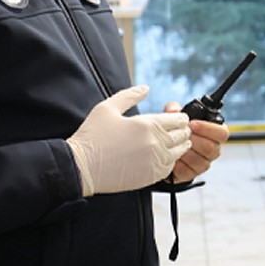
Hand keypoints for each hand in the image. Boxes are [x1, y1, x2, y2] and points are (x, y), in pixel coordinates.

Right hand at [66, 86, 191, 195]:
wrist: (81, 168)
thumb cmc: (92, 137)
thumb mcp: (108, 108)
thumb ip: (130, 96)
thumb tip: (145, 88)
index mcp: (148, 124)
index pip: (179, 119)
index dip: (180, 117)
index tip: (176, 118)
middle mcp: (156, 143)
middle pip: (183, 135)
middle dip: (182, 130)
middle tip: (177, 129)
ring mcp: (155, 161)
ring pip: (180, 152)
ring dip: (179, 145)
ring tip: (172, 142)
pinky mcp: (151, 177)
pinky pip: (171, 167)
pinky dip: (170, 160)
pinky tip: (163, 157)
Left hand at [163, 101, 225, 183]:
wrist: (167, 148)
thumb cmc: (178, 130)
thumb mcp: (177, 116)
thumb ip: (175, 110)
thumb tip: (174, 111)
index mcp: (215, 133)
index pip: (222, 133)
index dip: (208, 129)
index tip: (192, 124)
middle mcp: (213, 149)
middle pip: (212, 148)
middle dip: (193, 140)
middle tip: (180, 135)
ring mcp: (204, 163)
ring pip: (199, 161)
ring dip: (185, 152)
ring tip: (174, 145)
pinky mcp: (192, 174)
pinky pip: (187, 171)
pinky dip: (177, 164)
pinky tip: (172, 156)